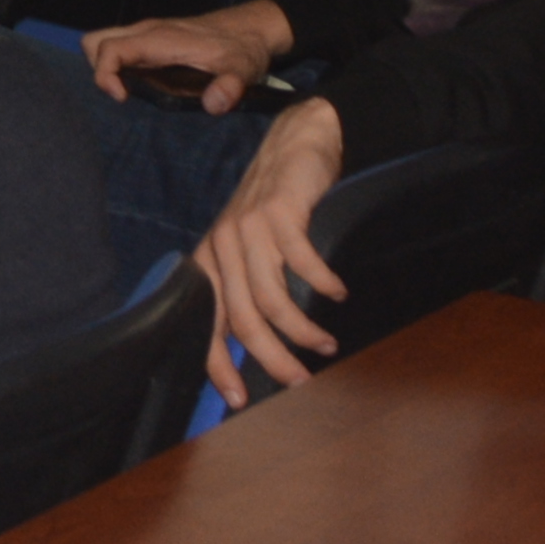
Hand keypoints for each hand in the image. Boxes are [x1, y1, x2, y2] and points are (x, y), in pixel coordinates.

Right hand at [79, 0, 291, 112]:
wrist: (249, 29)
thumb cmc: (242, 48)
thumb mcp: (243, 68)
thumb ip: (231, 86)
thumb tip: (213, 104)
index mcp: (160, 38)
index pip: (109, 48)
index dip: (105, 75)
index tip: (123, 98)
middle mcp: (147, 33)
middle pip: (95, 42)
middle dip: (99, 71)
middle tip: (124, 95)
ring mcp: (147, 36)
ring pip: (104, 43)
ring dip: (107, 69)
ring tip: (131, 93)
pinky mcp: (151, 42)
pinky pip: (119, 49)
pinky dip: (117, 68)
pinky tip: (142, 88)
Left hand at [193, 98, 355, 398]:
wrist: (295, 143)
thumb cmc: (274, 206)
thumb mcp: (250, 250)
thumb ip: (247, 291)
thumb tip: (259, 348)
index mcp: (210, 261)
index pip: (205, 324)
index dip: (218, 366)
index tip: (239, 400)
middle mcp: (222, 246)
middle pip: (242, 320)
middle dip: (272, 359)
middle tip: (300, 382)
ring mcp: (248, 228)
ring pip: (270, 298)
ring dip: (302, 330)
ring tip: (327, 345)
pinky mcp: (278, 211)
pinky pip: (301, 261)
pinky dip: (322, 283)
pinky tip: (338, 293)